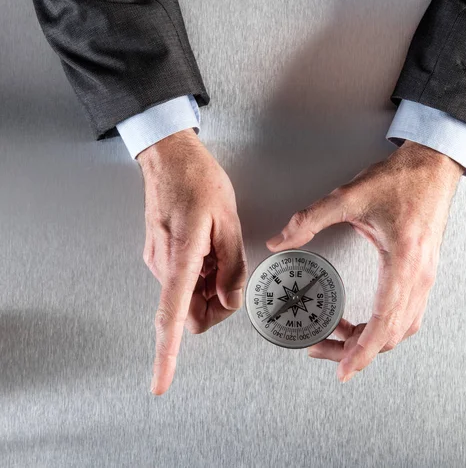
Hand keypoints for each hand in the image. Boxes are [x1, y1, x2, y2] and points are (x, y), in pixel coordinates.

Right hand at [138, 129, 246, 394]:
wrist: (169, 158)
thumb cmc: (199, 182)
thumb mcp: (228, 220)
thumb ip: (231, 266)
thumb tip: (227, 303)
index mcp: (180, 256)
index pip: (171, 314)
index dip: (167, 354)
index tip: (160, 384)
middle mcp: (162, 265)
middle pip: (189, 312)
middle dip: (214, 304)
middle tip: (229, 269)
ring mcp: (158, 261)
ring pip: (188, 297)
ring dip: (208, 286)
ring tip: (217, 248)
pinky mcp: (160, 257)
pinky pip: (184, 281)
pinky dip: (200, 275)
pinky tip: (207, 247)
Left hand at [266, 141, 463, 381]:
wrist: (434, 167)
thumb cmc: (400, 180)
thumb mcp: (350, 196)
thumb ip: (310, 219)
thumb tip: (280, 240)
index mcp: (403, 262)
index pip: (384, 322)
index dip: (361, 352)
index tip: (342, 370)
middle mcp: (419, 277)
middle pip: (390, 334)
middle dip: (354, 350)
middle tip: (321, 348)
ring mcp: (426, 278)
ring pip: (401, 329)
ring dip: (370, 340)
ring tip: (338, 336)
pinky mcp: (424, 274)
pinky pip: (408, 315)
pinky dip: (385, 327)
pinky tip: (365, 322)